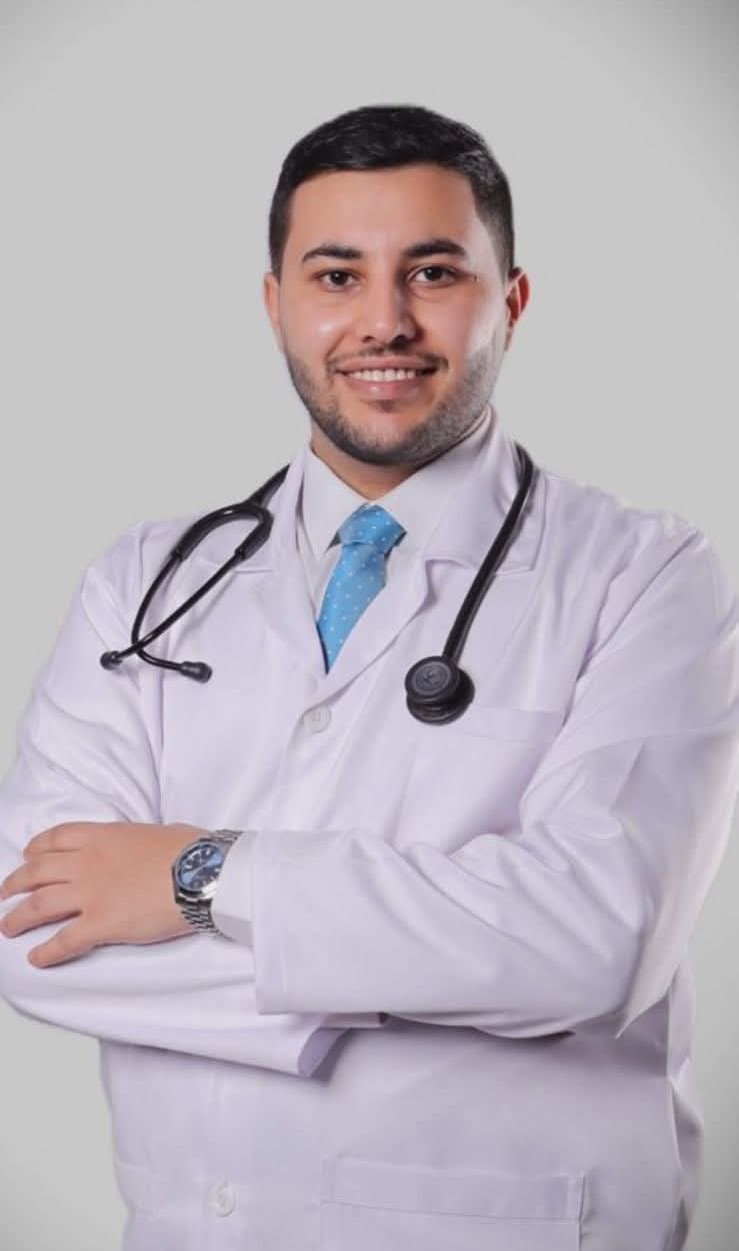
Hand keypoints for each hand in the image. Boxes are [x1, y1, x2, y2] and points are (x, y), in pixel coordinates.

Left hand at [0, 821, 202, 966]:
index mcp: (103, 837)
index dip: (36, 849)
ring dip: (18, 918)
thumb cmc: (190, 850)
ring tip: (7, 928)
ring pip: (39, 906)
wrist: (202, 872)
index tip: (28, 856)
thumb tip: (147, 848)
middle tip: (5, 895)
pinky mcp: (102, 924)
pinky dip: (46, 952)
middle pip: (37, 872)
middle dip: (14, 884)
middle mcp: (88, 863)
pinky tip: (36, 958)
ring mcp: (92, 894)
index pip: (56, 839)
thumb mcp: (158, 833)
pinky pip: (64, 941)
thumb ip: (139, 842)